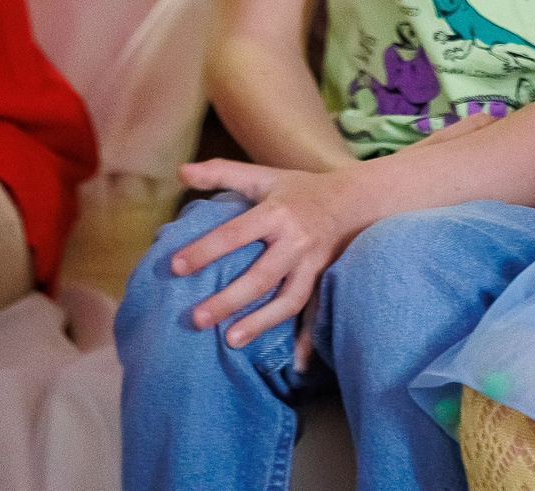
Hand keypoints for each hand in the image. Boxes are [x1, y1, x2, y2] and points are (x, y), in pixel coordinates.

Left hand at [171, 158, 369, 359]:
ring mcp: (313, 264)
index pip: (235, 234)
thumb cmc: (301, 189)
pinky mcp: (325, 280)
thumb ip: (221, 173)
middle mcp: (296, 241)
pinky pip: (317, 312)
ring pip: (288, 298)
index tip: (176, 267)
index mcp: (277, 213)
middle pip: (261, 275)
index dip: (205, 250)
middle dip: (229, 299)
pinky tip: (297, 364)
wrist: (358, 199)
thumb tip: (180, 171)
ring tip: (231, 341)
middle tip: (196, 319)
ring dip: (261, 322)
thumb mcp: (263, 176)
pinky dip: (310, 339)